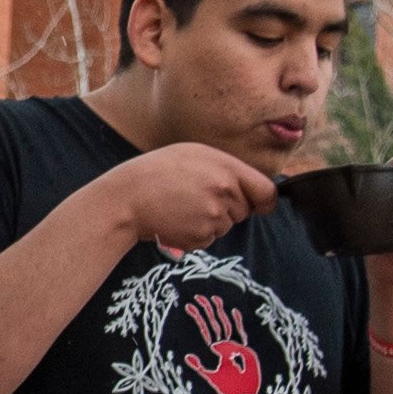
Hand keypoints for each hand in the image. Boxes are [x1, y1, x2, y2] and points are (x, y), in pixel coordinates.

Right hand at [104, 143, 276, 257]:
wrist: (126, 198)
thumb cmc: (157, 172)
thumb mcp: (195, 154)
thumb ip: (227, 170)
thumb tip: (252, 189)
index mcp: (226, 169)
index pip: (266, 191)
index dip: (264, 199)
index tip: (258, 202)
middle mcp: (224, 194)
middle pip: (245, 210)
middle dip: (230, 207)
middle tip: (199, 197)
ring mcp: (213, 218)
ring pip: (226, 226)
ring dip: (212, 220)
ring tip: (183, 206)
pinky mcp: (200, 238)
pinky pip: (209, 238)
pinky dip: (197, 233)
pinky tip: (177, 220)